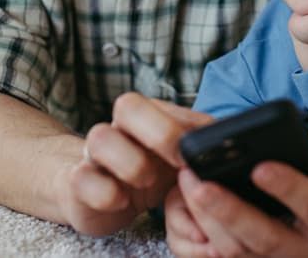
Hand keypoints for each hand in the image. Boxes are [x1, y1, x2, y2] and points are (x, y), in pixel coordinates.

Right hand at [62, 93, 212, 235]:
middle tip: (179, 161)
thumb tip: (229, 138)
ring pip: (100, 137)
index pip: (163, 105)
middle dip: (160, 131)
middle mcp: (118, 128)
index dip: (185, 125)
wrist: (93, 192)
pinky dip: (104, 191)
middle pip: (127, 105)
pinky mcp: (78, 182)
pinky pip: (82, 177)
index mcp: (146, 118)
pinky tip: (122, 201)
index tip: (203, 152)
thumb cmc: (144, 170)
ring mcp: (94, 154)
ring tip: (147, 182)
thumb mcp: (175, 159)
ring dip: (131, 162)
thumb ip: (198, 145)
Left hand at [165, 138, 307, 257]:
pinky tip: (183, 201)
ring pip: (234, 251)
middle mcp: (303, 252)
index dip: (289, 189)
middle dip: (231, 212)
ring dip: (206, 218)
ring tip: (188, 182)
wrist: (306, 213)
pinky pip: (215, 254)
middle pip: (264, 239)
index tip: (260, 167)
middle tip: (202, 184)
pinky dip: (196, 229)